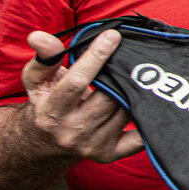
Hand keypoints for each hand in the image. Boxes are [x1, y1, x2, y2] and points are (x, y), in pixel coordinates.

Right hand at [20, 30, 142, 162]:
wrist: (45, 141)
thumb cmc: (46, 101)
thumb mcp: (38, 79)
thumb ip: (45, 56)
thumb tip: (37, 35)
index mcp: (51, 112)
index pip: (76, 82)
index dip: (96, 57)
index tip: (112, 35)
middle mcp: (71, 132)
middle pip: (107, 98)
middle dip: (121, 74)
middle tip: (132, 54)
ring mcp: (91, 145)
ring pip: (124, 112)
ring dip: (134, 92)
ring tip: (140, 73)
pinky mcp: (109, 154)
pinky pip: (137, 139)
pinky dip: (146, 120)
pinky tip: (151, 102)